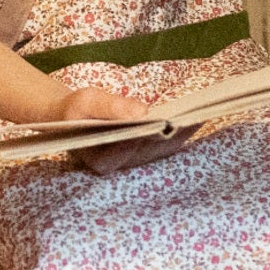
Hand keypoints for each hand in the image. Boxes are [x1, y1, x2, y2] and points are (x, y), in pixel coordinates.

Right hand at [58, 85, 188, 175]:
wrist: (71, 118)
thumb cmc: (74, 110)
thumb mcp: (85, 102)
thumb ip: (110, 107)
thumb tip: (142, 112)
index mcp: (99, 160)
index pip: (129, 151)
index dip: (149, 139)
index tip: (167, 125)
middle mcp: (118, 168)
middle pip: (149, 152)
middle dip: (171, 135)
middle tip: (192, 118)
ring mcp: (131, 163)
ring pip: (160, 151)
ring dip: (179, 135)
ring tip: (198, 117)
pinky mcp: (141, 155)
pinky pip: (163, 146)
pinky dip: (178, 134)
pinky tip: (193, 120)